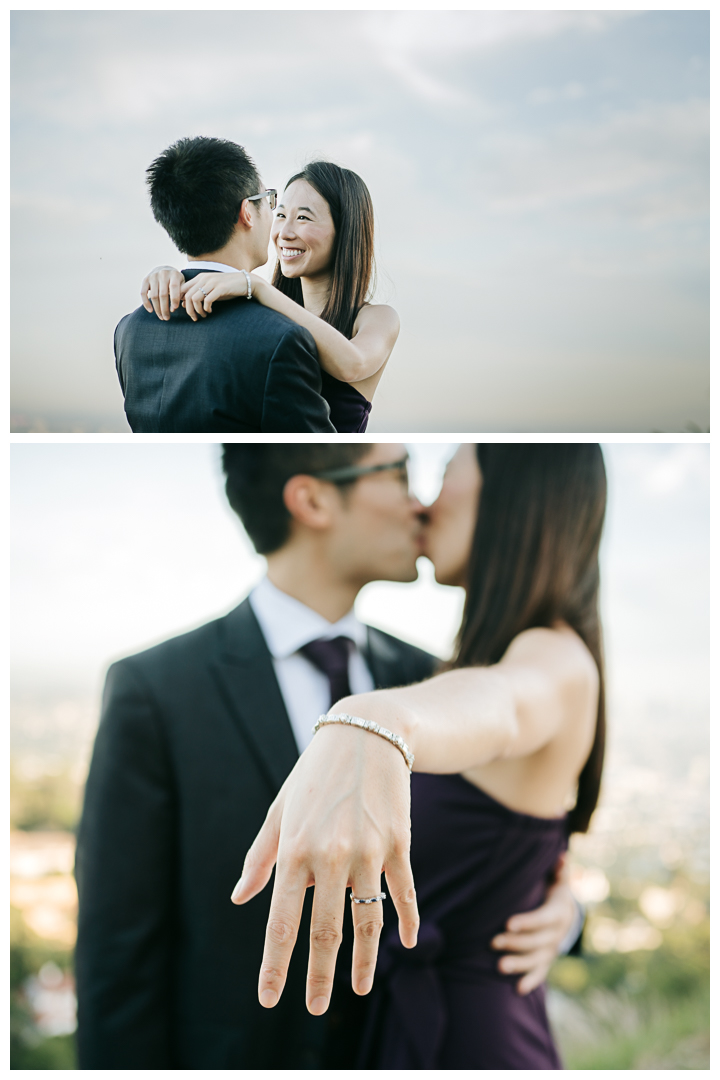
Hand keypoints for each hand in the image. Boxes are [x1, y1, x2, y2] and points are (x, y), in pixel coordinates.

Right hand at [141, 266, 184, 320]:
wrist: (165, 269)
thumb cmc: (176, 281)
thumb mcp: (182, 284)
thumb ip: (181, 294)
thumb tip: (173, 309)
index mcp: (174, 274)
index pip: (174, 287)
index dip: (174, 298)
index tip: (174, 309)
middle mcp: (163, 274)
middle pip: (163, 294)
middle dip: (165, 308)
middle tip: (167, 318)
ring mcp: (153, 276)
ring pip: (154, 295)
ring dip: (157, 308)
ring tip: (161, 317)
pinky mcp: (145, 279)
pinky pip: (143, 293)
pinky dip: (146, 303)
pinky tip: (150, 311)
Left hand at [180, 271, 251, 320]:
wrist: (245, 282)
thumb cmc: (227, 287)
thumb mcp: (211, 288)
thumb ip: (199, 292)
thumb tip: (185, 304)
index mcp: (200, 277)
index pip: (182, 288)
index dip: (180, 301)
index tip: (185, 310)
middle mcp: (204, 278)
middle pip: (187, 296)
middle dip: (189, 310)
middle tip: (195, 317)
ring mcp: (212, 283)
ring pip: (194, 299)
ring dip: (197, 310)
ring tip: (203, 315)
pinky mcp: (220, 288)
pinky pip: (207, 300)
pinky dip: (206, 309)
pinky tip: (210, 311)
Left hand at [230, 707, 418, 1015]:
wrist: (367, 733)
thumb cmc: (314, 773)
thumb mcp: (280, 810)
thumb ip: (261, 857)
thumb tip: (241, 899)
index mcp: (294, 850)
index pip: (282, 921)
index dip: (275, 965)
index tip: (269, 999)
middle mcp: (330, 856)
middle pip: (325, 931)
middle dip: (318, 976)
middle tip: (314, 1007)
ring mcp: (368, 851)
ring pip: (367, 922)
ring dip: (363, 961)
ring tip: (357, 989)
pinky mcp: (398, 843)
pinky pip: (403, 893)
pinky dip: (405, 921)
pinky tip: (405, 944)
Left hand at [490, 853, 577, 994]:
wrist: (566, 914)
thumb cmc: (552, 891)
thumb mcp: (557, 880)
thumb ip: (558, 870)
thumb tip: (560, 855)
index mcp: (558, 912)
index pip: (543, 919)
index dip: (527, 922)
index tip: (507, 923)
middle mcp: (556, 934)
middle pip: (536, 942)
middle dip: (515, 943)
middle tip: (492, 943)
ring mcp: (551, 949)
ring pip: (536, 960)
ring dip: (519, 964)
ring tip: (499, 966)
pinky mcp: (546, 960)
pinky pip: (540, 973)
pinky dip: (531, 981)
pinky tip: (517, 989)